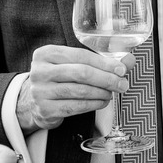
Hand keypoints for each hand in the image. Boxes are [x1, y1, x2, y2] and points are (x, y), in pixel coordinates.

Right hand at [16, 44, 131, 132]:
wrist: (33, 101)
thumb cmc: (58, 78)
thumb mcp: (73, 64)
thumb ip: (100, 61)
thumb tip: (129, 60)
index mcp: (47, 53)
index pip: (80, 55)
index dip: (103, 62)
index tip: (121, 69)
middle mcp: (40, 71)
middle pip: (81, 73)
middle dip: (106, 79)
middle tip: (122, 84)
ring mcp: (40, 91)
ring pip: (80, 91)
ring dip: (101, 93)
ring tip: (112, 93)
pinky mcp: (45, 109)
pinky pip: (75, 106)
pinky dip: (93, 104)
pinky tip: (102, 102)